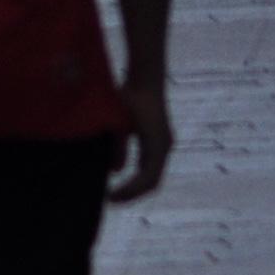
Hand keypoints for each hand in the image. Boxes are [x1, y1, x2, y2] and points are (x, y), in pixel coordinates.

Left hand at [106, 73, 172, 203]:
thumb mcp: (120, 122)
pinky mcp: (160, 138)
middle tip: (112, 199)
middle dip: (133, 193)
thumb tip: (115, 171)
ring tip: (116, 192)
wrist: (147, 74)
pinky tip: (122, 175)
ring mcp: (164, 143)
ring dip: (136, 184)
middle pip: (152, 181)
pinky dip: (138, 174)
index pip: (146, 180)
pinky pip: (151, 163)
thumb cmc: (131, 95)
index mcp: (158, 145)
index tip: (110, 197)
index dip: (129, 192)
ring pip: (152, 174)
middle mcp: (164, 147)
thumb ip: (117, 146)